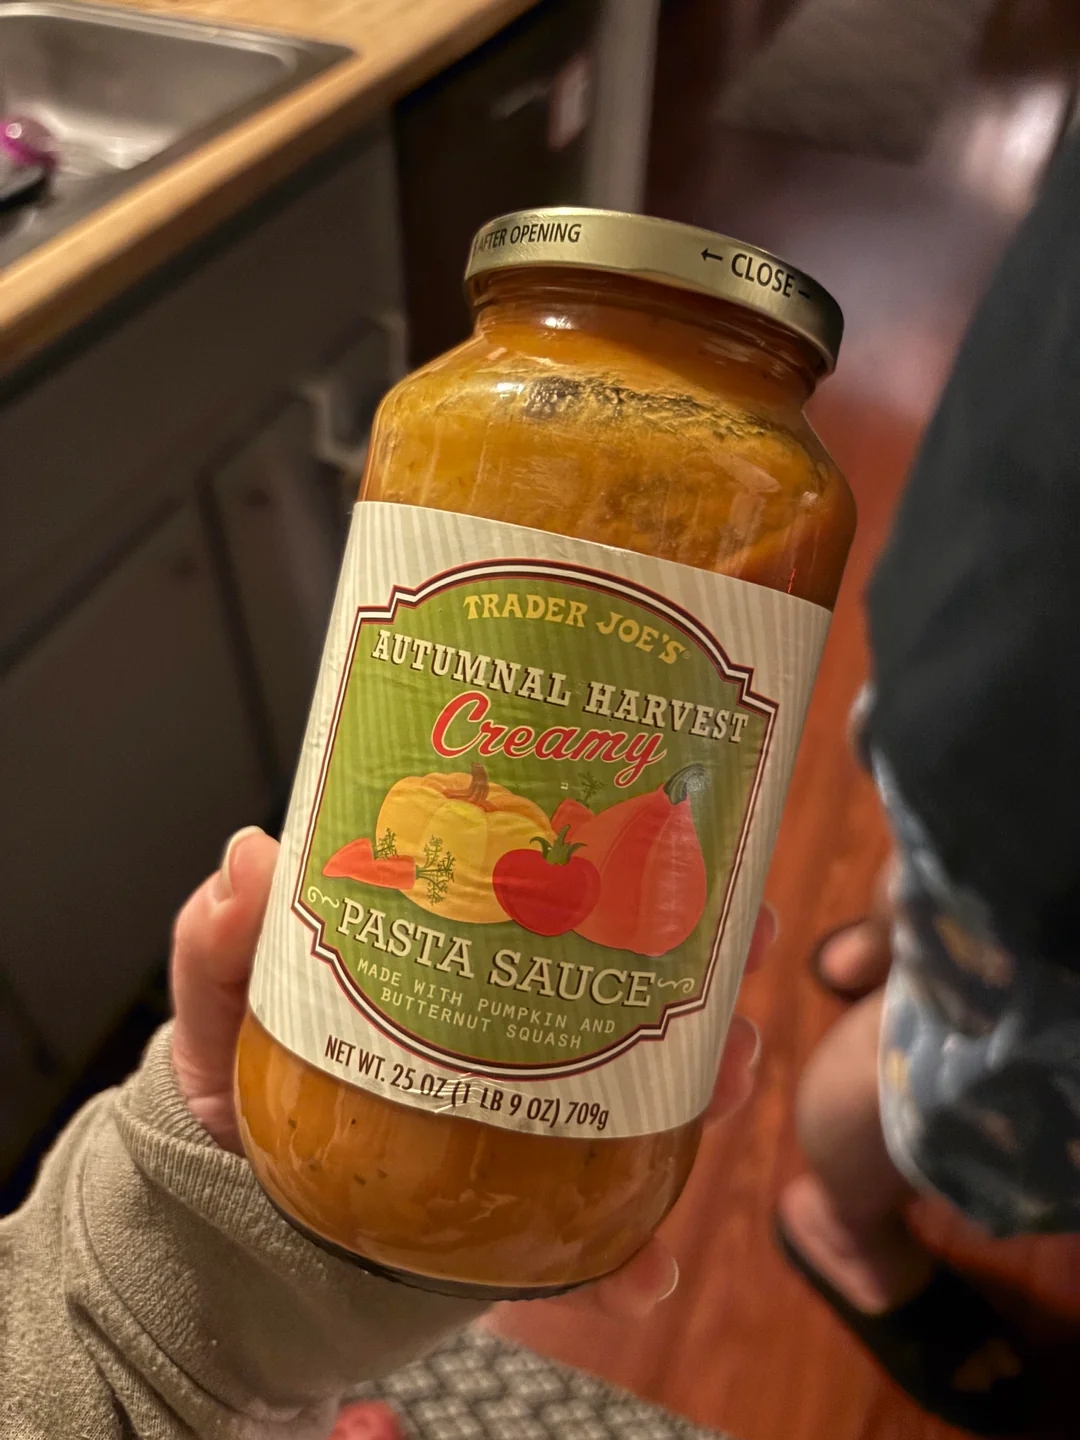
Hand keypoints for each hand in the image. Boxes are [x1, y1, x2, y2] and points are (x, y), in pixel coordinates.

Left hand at [171, 827, 773, 1298]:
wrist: (221, 1206)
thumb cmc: (245, 1071)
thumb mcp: (229, 997)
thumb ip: (223, 939)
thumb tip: (251, 859)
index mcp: (463, 971)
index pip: (564, 905)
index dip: (640, 869)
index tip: (693, 839)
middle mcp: (512, 1043)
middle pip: (634, 997)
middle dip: (706, 970)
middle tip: (746, 943)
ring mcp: (523, 1132)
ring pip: (643, 1106)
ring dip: (702, 1093)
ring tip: (727, 1079)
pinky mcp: (512, 1225)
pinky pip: (585, 1244)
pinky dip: (626, 1259)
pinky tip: (646, 1270)